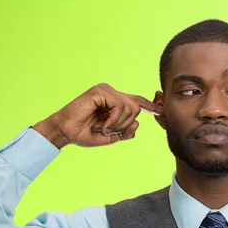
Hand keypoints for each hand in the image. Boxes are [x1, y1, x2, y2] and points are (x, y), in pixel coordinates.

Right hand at [32, 83, 163, 148]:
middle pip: (136, 107)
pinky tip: (103, 126)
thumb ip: (125, 132)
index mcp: (115, 101)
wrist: (65, 133)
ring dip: (118, 125)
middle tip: (109, 131)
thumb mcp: (110, 137)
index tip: (161, 111)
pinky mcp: (100, 91)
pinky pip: (119, 107)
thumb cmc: (85, 133)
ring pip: (130, 108)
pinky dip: (113, 121)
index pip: (137, 101)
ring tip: (103, 129)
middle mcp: (112, 93)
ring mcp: (106, 90)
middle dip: (125, 125)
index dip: (150, 105)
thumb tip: (138, 125)